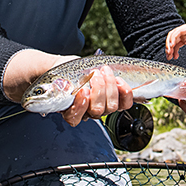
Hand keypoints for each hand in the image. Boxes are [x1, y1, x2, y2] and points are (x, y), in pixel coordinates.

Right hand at [3, 50, 133, 126]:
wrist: (77, 68)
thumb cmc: (67, 73)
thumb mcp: (59, 76)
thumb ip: (60, 82)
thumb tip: (64, 85)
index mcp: (70, 110)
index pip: (74, 117)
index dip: (80, 106)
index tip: (83, 90)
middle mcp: (88, 113)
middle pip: (97, 110)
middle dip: (99, 90)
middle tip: (95, 74)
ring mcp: (104, 108)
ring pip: (111, 107)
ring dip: (110, 86)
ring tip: (104, 71)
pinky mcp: (117, 101)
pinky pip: (125, 104)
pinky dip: (124, 92)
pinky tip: (118, 80)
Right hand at [166, 19, 185, 59]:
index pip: (178, 31)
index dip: (173, 38)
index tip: (171, 47)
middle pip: (173, 36)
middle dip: (169, 44)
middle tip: (168, 54)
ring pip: (174, 40)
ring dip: (171, 48)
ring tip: (170, 57)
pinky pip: (179, 44)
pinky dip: (176, 50)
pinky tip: (176, 56)